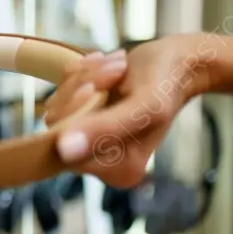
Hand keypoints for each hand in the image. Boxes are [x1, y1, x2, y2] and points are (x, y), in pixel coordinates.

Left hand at [43, 36, 211, 186]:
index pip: (65, 148)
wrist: (175, 63)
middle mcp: (100, 163)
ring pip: (57, 106)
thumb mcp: (144, 105)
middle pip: (57, 124)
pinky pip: (59, 95)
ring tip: (118, 67)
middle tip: (116, 70)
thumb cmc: (165, 83)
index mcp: (119, 170)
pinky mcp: (79, 121)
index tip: (97, 89)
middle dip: (82, 87)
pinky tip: (107, 68)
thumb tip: (64, 151)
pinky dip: (80, 73)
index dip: (76, 111)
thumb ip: (107, 128)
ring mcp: (87, 142)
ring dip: (85, 76)